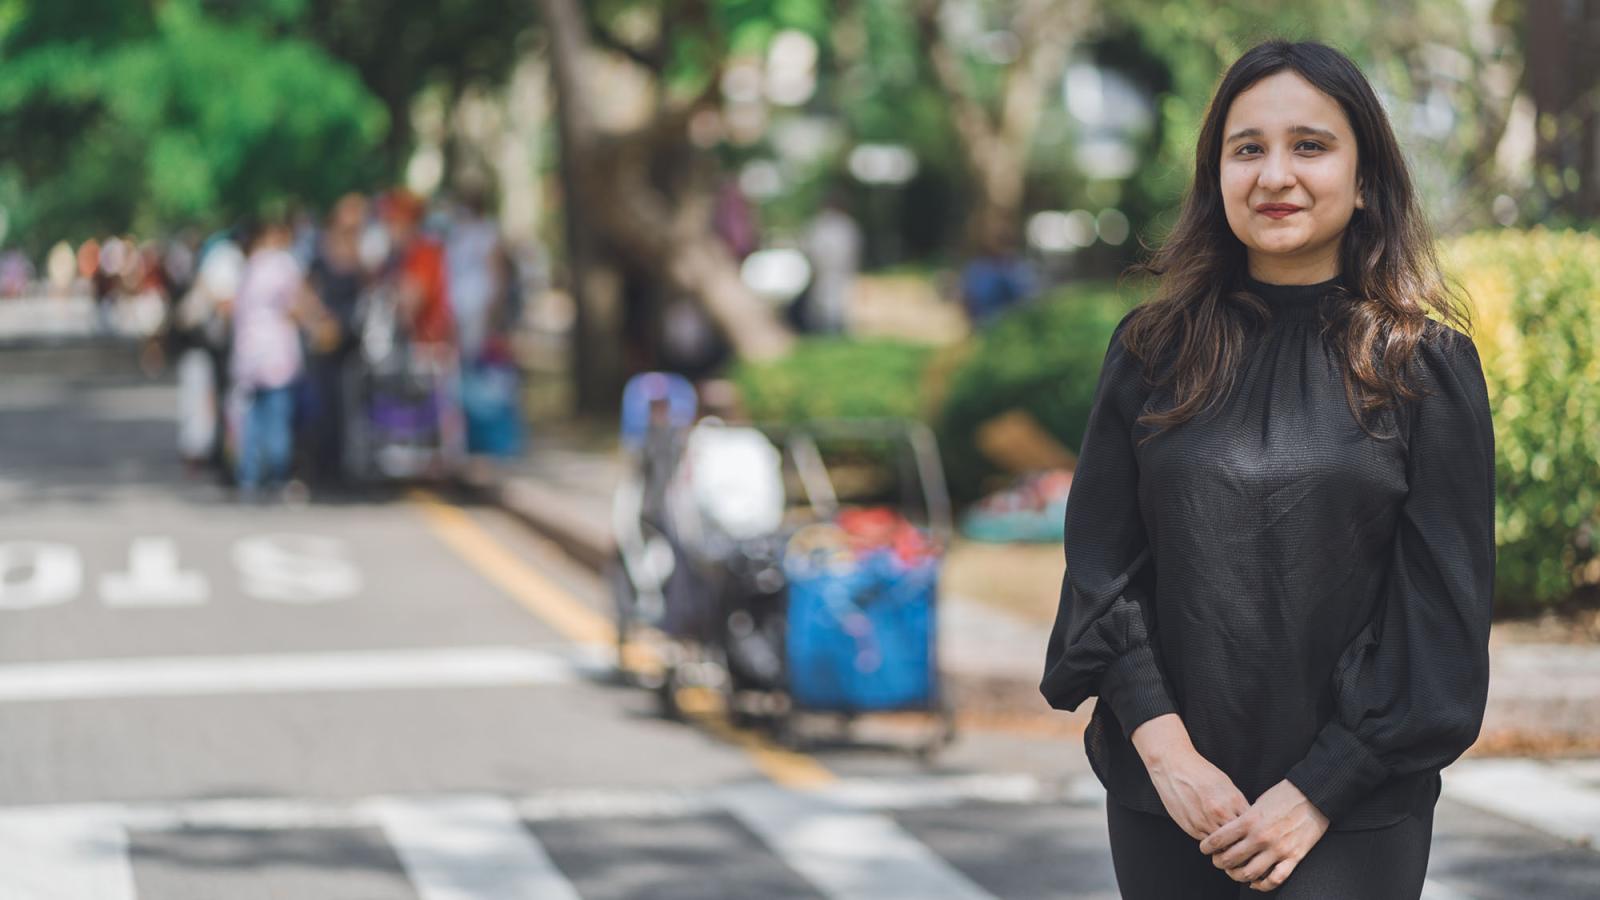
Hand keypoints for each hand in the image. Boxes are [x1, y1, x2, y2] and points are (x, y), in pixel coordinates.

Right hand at [1132, 715, 1250, 840]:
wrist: (1173, 767)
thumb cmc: (1201, 773)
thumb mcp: (1226, 785)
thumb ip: (1238, 805)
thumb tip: (1248, 822)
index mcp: (1234, 801)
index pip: (1252, 827)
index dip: (1254, 833)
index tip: (1254, 835)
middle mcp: (1220, 813)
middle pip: (1239, 840)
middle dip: (1242, 843)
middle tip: (1243, 846)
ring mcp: (1205, 822)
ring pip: (1223, 845)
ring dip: (1226, 846)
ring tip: (1228, 845)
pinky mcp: (1191, 827)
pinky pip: (1207, 842)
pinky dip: (1211, 842)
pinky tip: (1212, 836)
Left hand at [1199, 779, 1329, 890]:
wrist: (1312, 796)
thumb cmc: (1283, 796)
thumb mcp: (1257, 803)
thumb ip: (1244, 819)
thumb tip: (1229, 832)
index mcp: (1249, 821)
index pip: (1218, 840)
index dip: (1207, 847)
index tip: (1205, 849)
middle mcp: (1260, 837)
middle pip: (1230, 860)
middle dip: (1220, 863)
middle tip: (1218, 861)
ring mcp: (1277, 849)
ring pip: (1250, 873)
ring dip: (1237, 876)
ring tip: (1234, 872)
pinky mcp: (1294, 857)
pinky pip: (1275, 879)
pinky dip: (1263, 885)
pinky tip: (1256, 882)